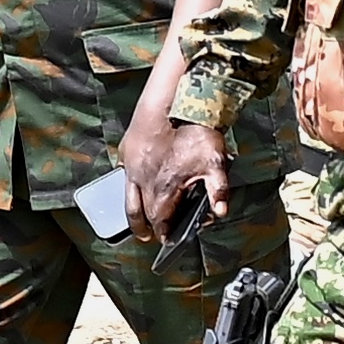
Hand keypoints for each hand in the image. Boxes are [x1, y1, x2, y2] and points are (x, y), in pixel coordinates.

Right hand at [122, 112, 229, 231]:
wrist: (173, 102)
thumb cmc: (194, 132)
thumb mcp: (216, 162)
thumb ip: (218, 190)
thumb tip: (220, 213)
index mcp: (163, 188)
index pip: (160, 220)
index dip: (163, 233)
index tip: (166, 241)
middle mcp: (143, 181)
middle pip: (139, 213)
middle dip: (144, 228)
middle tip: (148, 236)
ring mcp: (131, 167)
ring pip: (127, 198)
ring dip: (131, 214)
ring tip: (135, 223)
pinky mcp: (126, 152)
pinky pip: (123, 176)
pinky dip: (128, 186)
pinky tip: (132, 186)